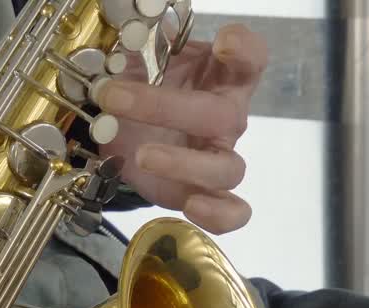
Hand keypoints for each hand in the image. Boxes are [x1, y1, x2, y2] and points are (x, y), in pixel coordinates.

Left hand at [98, 24, 267, 233]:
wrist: (128, 127)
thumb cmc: (145, 84)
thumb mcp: (138, 59)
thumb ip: (138, 46)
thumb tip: (130, 32)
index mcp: (220, 75)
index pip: (251, 59)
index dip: (243, 50)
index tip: (222, 43)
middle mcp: (228, 116)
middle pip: (220, 114)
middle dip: (165, 106)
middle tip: (117, 98)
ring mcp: (218, 156)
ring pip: (227, 167)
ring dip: (183, 163)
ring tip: (142, 155)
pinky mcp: (203, 190)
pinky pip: (232, 210)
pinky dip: (219, 215)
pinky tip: (193, 207)